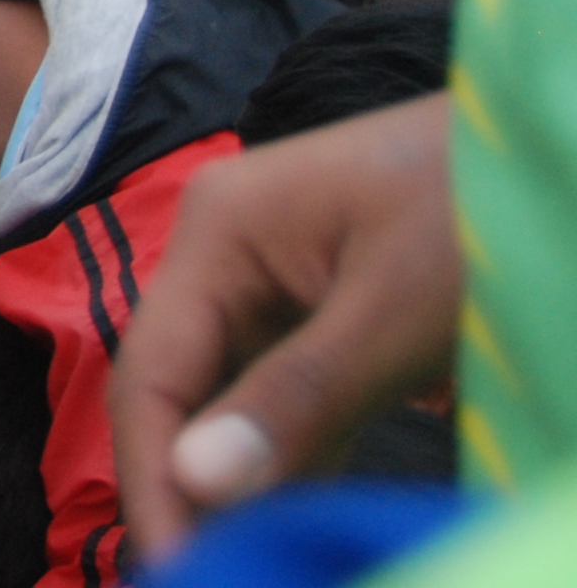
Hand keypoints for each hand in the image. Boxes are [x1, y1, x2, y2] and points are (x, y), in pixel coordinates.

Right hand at [110, 95, 460, 565]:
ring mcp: (272, 279)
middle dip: (191, 486)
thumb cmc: (479, 210)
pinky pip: (281, 394)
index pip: (151, 372)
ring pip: (228, 398)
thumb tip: (196, 484)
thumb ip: (294, 398)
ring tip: (255, 559)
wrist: (556, 143)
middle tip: (218, 574)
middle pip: (180, 388)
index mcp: (216, 231)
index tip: (179, 571)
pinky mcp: (320, 308)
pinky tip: (298, 518)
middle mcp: (224, 253)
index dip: (154, 476)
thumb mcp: (395, 314)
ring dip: (240, 481)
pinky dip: (290, 458)